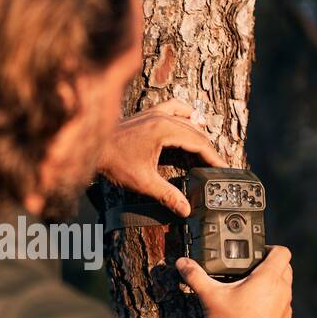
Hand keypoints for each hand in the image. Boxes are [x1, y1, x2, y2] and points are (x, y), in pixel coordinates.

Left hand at [97, 99, 224, 216]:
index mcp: (165, 130)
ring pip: (187, 118)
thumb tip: (185, 209)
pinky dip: (185, 114)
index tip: (224, 168)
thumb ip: (167, 195)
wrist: (92, 146)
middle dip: (209, 148)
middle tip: (219, 164)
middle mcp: (162, 117)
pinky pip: (174, 107)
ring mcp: (155, 112)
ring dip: (200, 132)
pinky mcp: (148, 113)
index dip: (214, 157)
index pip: (199, 142)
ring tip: (207, 148)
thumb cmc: (114, 161)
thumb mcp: (142, 181)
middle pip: (196, 131)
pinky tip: (190, 121)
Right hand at [175, 246, 292, 317]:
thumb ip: (196, 277)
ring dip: (273, 283)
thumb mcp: (211, 297)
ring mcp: (286, 306)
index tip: (258, 252)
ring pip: (285, 286)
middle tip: (252, 268)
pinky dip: (273, 301)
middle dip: (271, 264)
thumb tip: (182, 263)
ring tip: (251, 288)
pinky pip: (282, 304)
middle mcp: (282, 289)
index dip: (271, 248)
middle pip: (285, 267)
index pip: (282, 251)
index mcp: (269, 277)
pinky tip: (255, 309)